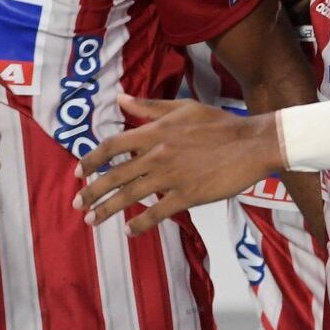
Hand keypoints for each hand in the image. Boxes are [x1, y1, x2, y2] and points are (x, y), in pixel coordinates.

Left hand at [73, 95, 280, 233]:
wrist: (252, 143)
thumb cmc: (219, 123)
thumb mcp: (182, 107)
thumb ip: (149, 107)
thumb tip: (121, 98)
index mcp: (154, 132)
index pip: (112, 146)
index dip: (91, 160)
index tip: (79, 172)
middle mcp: (157, 154)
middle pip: (115, 175)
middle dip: (92, 192)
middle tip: (77, 204)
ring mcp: (171, 176)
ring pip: (130, 196)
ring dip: (107, 210)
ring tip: (91, 220)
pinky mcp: (188, 196)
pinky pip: (157, 213)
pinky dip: (140, 223)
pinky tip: (129, 231)